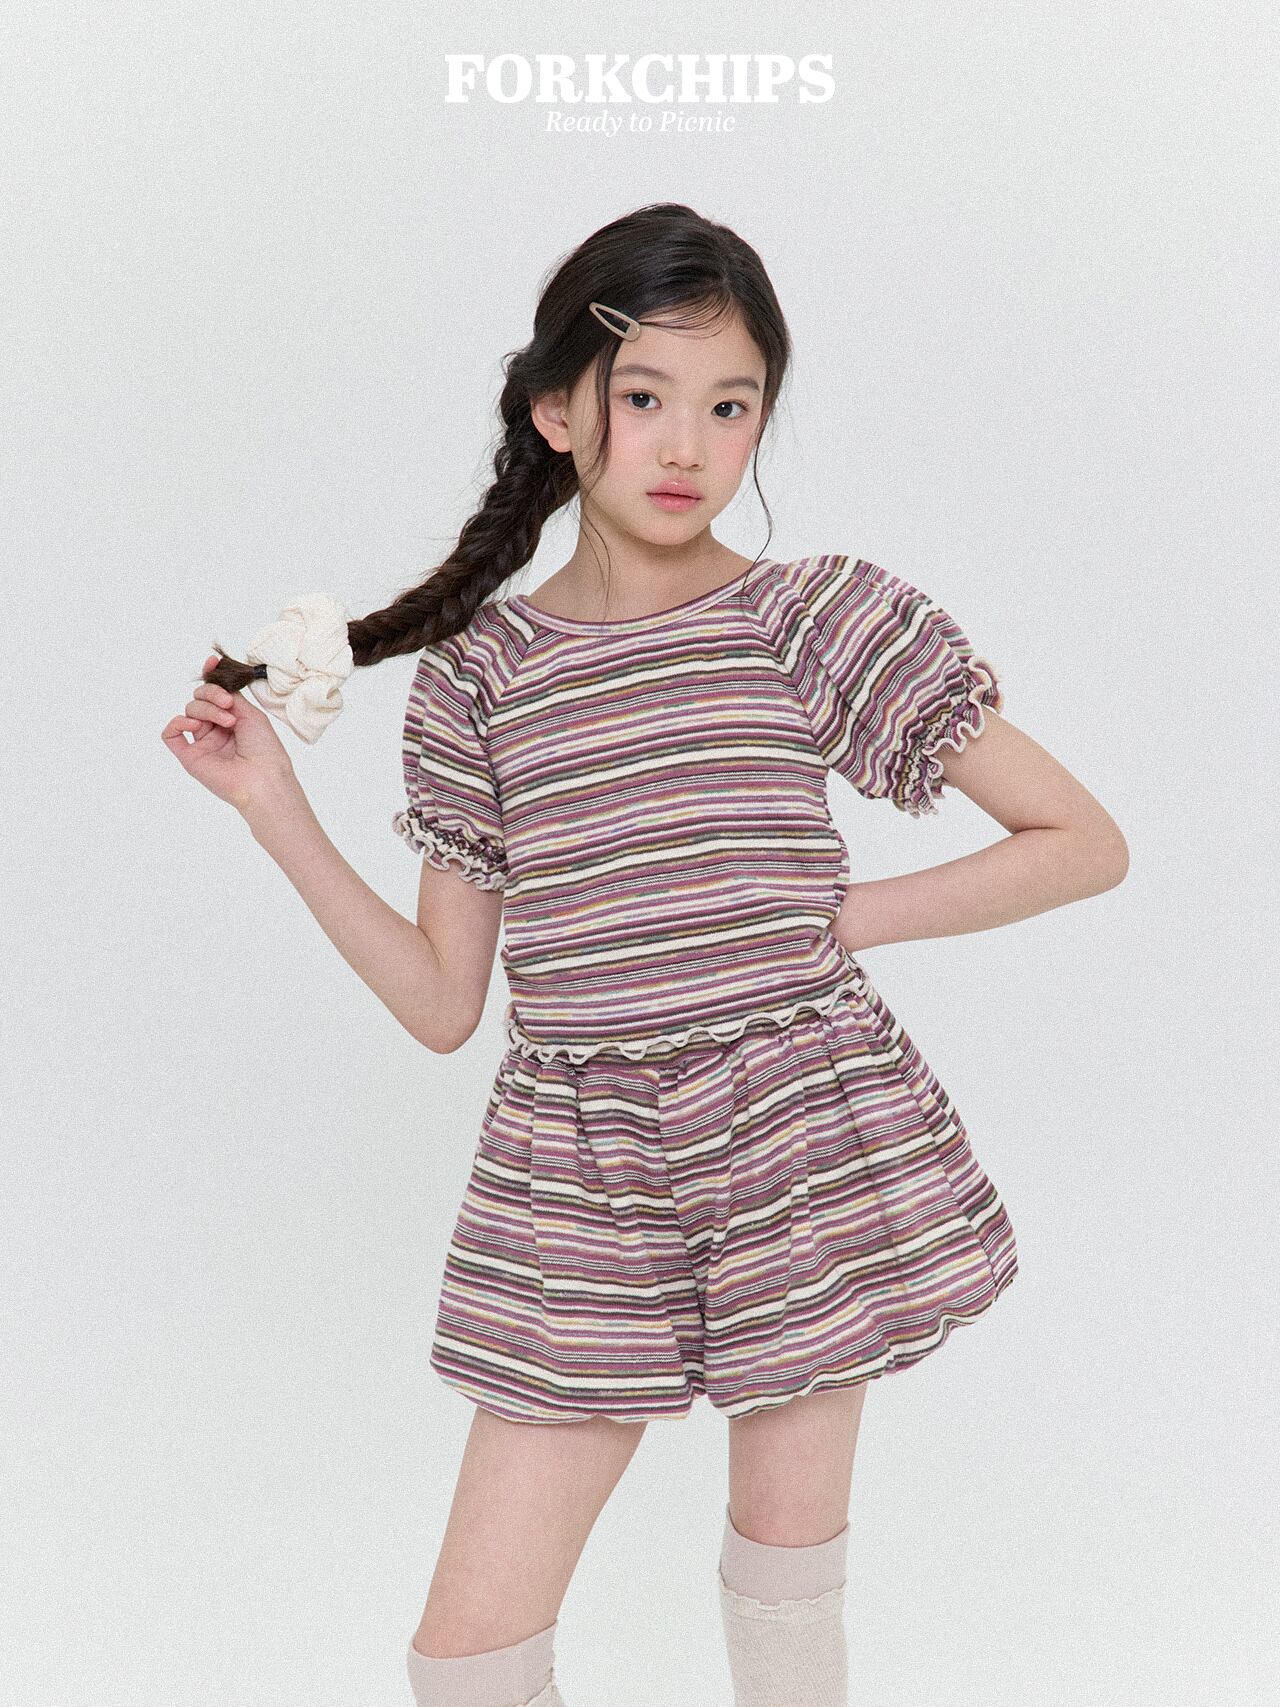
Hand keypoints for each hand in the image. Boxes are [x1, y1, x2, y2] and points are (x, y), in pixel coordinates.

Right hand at [161, 655, 298, 816]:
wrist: (264, 777)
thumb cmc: (265, 749)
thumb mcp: (251, 713)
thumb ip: (229, 694)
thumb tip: (214, 677)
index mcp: (230, 719)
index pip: (213, 694)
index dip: (210, 677)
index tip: (212, 662)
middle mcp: (214, 730)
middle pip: (199, 698)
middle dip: (211, 694)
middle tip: (228, 704)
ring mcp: (201, 743)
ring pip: (189, 710)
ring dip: (206, 709)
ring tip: (227, 721)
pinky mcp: (189, 756)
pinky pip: (171, 734)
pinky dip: (178, 722)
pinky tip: (195, 724)